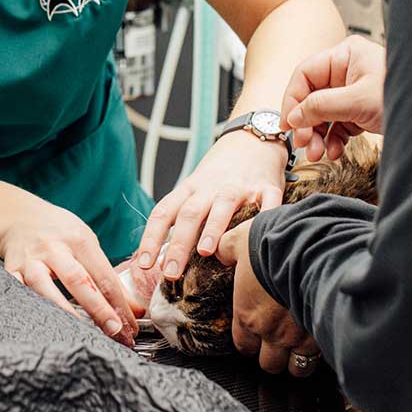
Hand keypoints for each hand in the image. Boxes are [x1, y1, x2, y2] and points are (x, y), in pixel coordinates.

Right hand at [0, 198, 140, 345]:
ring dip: (64, 312)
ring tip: (80, 334)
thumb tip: (133, 309)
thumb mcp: (87, 245)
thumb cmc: (59, 233)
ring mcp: (30, 260)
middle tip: (115, 331)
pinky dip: (30, 307)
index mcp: (78, 239)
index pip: (103, 275)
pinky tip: (43, 326)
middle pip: (78, 280)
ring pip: (44, 288)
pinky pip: (19, 292)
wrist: (19, 217)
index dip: (119, 303)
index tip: (130, 326)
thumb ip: (108, 276)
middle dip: (98, 309)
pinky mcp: (11, 271)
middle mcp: (53, 248)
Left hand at [131, 127, 286, 281]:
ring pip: (222, 207)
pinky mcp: (266, 188)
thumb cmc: (219, 174)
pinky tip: (258, 235)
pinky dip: (265, 216)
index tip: (144, 264)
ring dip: (213, 228)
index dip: (151, 238)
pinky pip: (267, 203)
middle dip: (178, 245)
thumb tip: (163, 258)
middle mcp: (211, 188)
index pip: (164, 213)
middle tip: (170, 272)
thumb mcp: (195, 189)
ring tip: (206, 252)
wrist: (252, 139)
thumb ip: (182, 218)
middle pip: (189, 215)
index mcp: (189, 190)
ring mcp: (239, 187)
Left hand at [216, 221, 322, 376]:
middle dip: (273, 356)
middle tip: (280, 344)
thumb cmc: (271, 246)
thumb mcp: (240, 240)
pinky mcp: (320, 335)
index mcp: (247, 315)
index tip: (256, 335)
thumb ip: (226, 248)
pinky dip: (318, 354)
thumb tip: (218, 250)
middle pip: (268, 363)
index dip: (250, 343)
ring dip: (296, 360)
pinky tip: (320, 341)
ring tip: (301, 349)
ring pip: (295, 367)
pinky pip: (318, 358)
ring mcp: (296, 337)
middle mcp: (270, 332)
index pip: (244, 346)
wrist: (309, 249)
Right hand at [282, 37, 386, 161]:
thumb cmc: (404, 95)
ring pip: (323, 114)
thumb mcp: (357, 101)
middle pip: (312, 97)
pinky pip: (338, 125)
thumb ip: (321, 106)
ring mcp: (353, 92)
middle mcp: (347, 71)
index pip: (306, 75)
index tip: (288, 124)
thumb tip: (294, 117)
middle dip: (307, 123)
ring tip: (318, 153)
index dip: (293, 100)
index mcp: (345, 55)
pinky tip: (334, 152)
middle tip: (305, 144)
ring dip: (318, 135)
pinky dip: (333, 140)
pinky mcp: (360, 111)